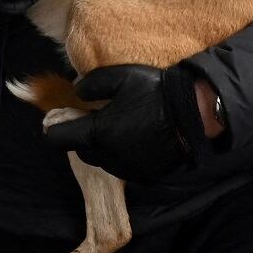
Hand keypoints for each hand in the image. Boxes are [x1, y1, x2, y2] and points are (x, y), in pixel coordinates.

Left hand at [40, 64, 205, 183]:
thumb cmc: (155, 92)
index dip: (55, 127)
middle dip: (83, 136)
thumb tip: (77, 93)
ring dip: (104, 147)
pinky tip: (136, 138)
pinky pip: (124, 167)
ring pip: (103, 160)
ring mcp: (128, 169)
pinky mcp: (146, 176)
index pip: (58, 139)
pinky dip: (124, 155)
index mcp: (97, 134)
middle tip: (96, 117)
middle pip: (81, 150)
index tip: (62, 116)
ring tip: (119, 126)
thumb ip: (91, 85)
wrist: (196, 114)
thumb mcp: (119, 77)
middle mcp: (109, 157)